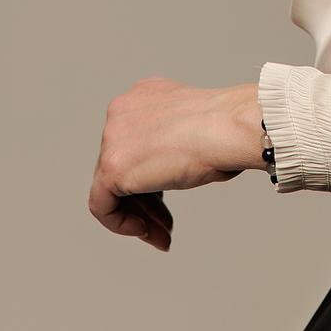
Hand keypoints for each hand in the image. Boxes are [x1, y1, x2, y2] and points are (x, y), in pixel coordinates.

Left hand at [88, 76, 264, 252]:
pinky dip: (121, 222)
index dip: (151, 175)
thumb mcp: (193, 126)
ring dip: (139, 215)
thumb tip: (172, 167)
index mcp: (143, 96)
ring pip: (112, 187)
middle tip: (165, 223)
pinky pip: (102, 205)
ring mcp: (113, 137)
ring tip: (163, 234)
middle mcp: (121, 112)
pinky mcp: (111, 167)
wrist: (229, 128)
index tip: (167, 196)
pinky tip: (146, 230)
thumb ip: (172, 140)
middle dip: (147, 200)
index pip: (136, 144)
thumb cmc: (227, 128)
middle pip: (124, 167)